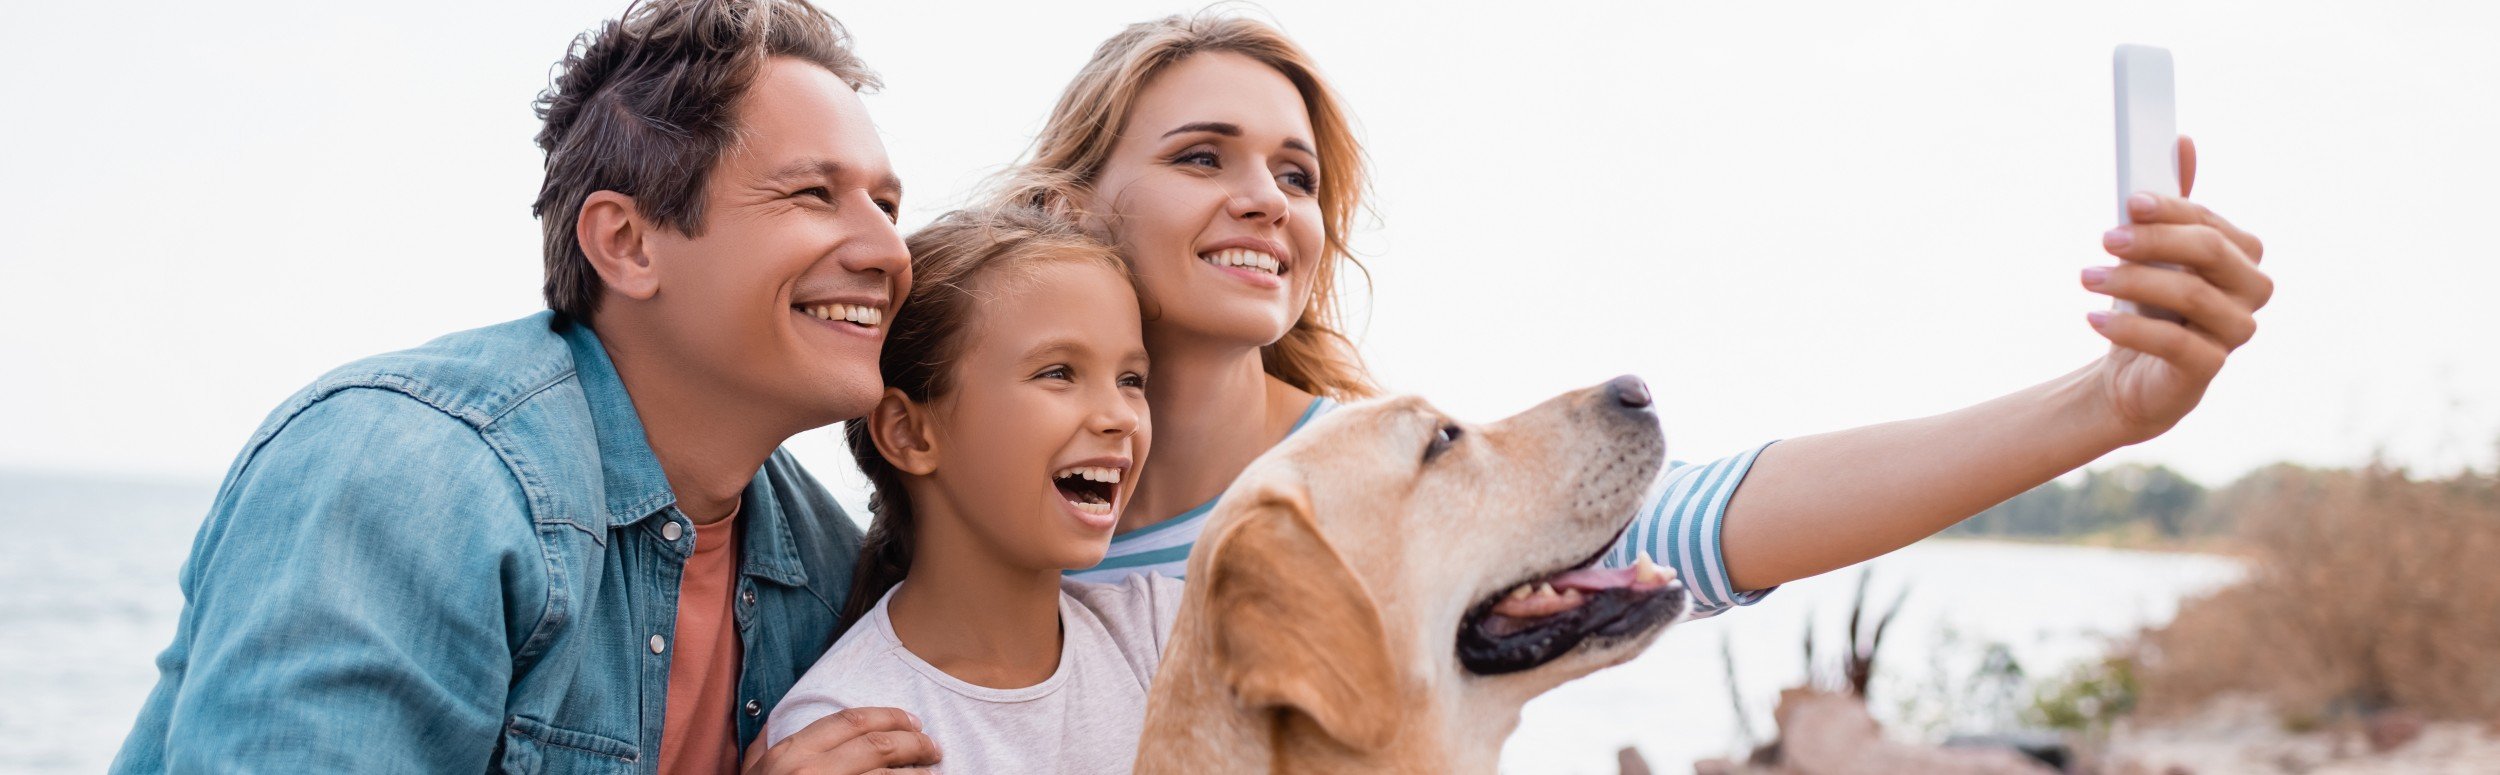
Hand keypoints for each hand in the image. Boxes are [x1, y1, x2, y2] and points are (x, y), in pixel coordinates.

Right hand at [743, 707, 940, 774]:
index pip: (851, 721)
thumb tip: (771, 728)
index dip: (889, 717)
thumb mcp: (754, 774)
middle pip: (878, 745)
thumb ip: (764, 749)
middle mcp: (811, 771)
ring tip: (930, 773)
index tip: (912, 721)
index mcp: (791, 754)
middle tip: (932, 747)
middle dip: (914, 742)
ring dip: (917, 773)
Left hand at [2080, 136, 2271, 442]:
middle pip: (2208, 251)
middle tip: (2105, 239)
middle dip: (2154, 240)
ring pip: (2191, 294)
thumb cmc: (2149, 304)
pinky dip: (2130, 329)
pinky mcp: (2210, 368)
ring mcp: (2236, 331)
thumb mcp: (2154, 251)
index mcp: (2242, 254)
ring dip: (2132, 282)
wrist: (2134, 374)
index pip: (2209, 222)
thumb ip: (2171, 204)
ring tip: (2087, 277)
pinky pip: (2175, 343)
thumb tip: (2183, 141)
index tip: (2128, 202)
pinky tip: (2093, 319)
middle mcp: (2251, 290)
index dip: (2171, 209)